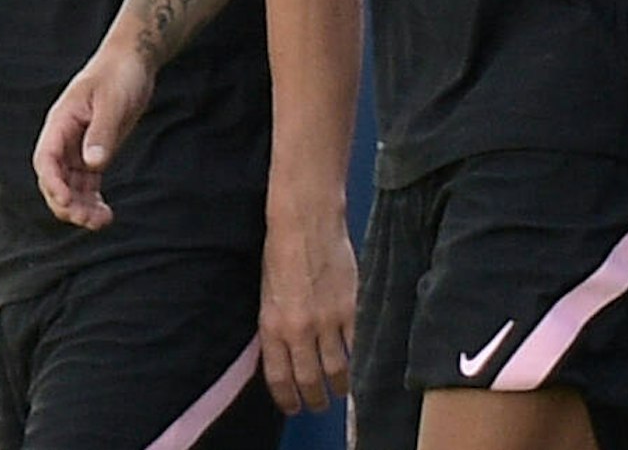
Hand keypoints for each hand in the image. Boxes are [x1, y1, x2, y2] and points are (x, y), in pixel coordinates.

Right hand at [32, 44, 154, 229]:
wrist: (133, 61)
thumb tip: (93, 164)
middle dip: (66, 202)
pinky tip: (105, 214)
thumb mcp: (112, 101)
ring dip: (80, 206)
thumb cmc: (120, 74)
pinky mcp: (95, 152)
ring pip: (70, 185)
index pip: (45, 159)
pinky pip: (87, 183)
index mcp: (61, 122)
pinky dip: (92, 200)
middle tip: (88, 220)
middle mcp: (65, 138)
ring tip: (102, 221)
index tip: (66, 201)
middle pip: (54, 179)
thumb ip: (102, 132)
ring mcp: (79, 147)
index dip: (52, 183)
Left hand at [258, 197, 354, 412]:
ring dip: (340, 386)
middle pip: (310, 380)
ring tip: (340, 390)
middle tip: (319, 404)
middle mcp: (299, 329)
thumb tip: (287, 358)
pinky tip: (359, 364)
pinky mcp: (351, 308)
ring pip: (337, 370)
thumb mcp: (267, 296)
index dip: (288, 399)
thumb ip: (277, 330)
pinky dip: (359, 360)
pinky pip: (358, 346)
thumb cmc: (282, 252)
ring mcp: (327, 320)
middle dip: (316, 399)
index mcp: (272, 326)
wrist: (306, 221)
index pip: (279, 378)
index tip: (294, 406)